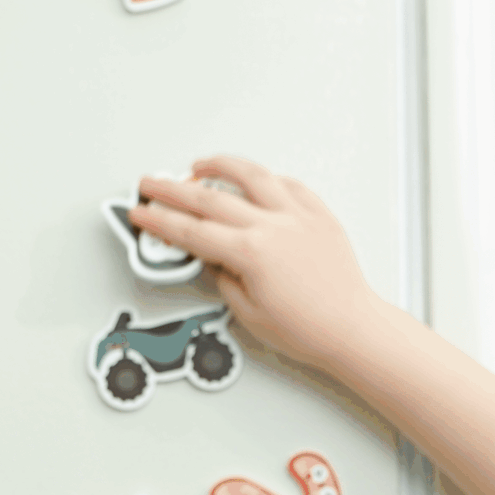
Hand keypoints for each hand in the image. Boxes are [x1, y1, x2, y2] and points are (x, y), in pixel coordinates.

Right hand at [127, 158, 387, 370]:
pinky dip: (266, 178)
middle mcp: (274, 226)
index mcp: (252, 253)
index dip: (160, 222)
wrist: (352, 328)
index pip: (192, 231)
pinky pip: (287, 184)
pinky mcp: (319, 215)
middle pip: (210, 198)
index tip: (141, 214)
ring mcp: (298, 216)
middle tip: (152, 184)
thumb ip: (224, 278)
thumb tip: (213, 258)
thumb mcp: (249, 313)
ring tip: (199, 166)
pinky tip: (253, 178)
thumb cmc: (310, 328)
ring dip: (220, 166)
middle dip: (173, 190)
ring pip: (252, 176)